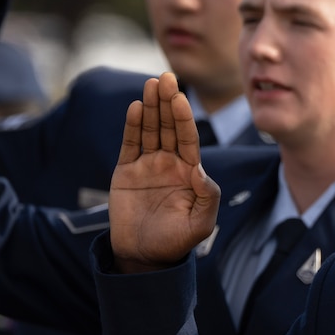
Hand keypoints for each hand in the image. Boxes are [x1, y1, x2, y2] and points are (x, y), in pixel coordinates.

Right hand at [109, 73, 220, 272]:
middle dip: (168, 102)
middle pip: (168, 127)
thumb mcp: (201, 224)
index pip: (187, 138)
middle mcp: (169, 163)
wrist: (145, 257)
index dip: (183, 117)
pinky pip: (130, 144)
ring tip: (150, 84)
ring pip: (149, 130)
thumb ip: (208, 198)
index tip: (180, 97)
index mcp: (189, 172)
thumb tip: (201, 172)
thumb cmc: (176, 242)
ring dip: (150, 107)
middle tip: (166, 77)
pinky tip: (134, 108)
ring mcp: (147, 165)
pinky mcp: (126, 172)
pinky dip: (132, 126)